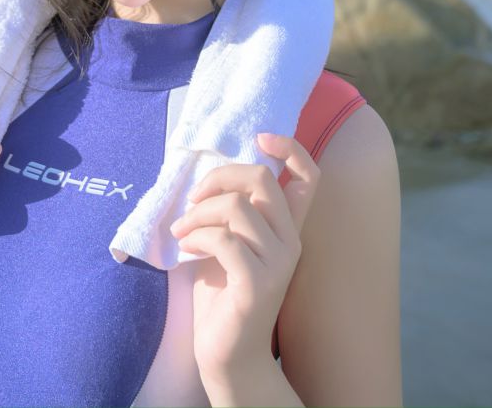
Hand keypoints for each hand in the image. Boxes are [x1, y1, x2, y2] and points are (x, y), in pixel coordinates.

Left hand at [168, 132, 319, 378]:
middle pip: (261, 179)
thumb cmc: (221, 295)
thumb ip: (227, 211)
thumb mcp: (224, 242)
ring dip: (198, 213)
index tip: (259, 138)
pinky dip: (197, 238)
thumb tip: (202, 175)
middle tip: (192, 199)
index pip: (309, 176)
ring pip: (238, 206)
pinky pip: (224, 240)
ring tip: (181, 231)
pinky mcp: (259, 283)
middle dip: (218, 177)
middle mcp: (291, 240)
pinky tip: (186, 251)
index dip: (289, 148)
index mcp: (286, 227)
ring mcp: (278, 262)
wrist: (226, 353)